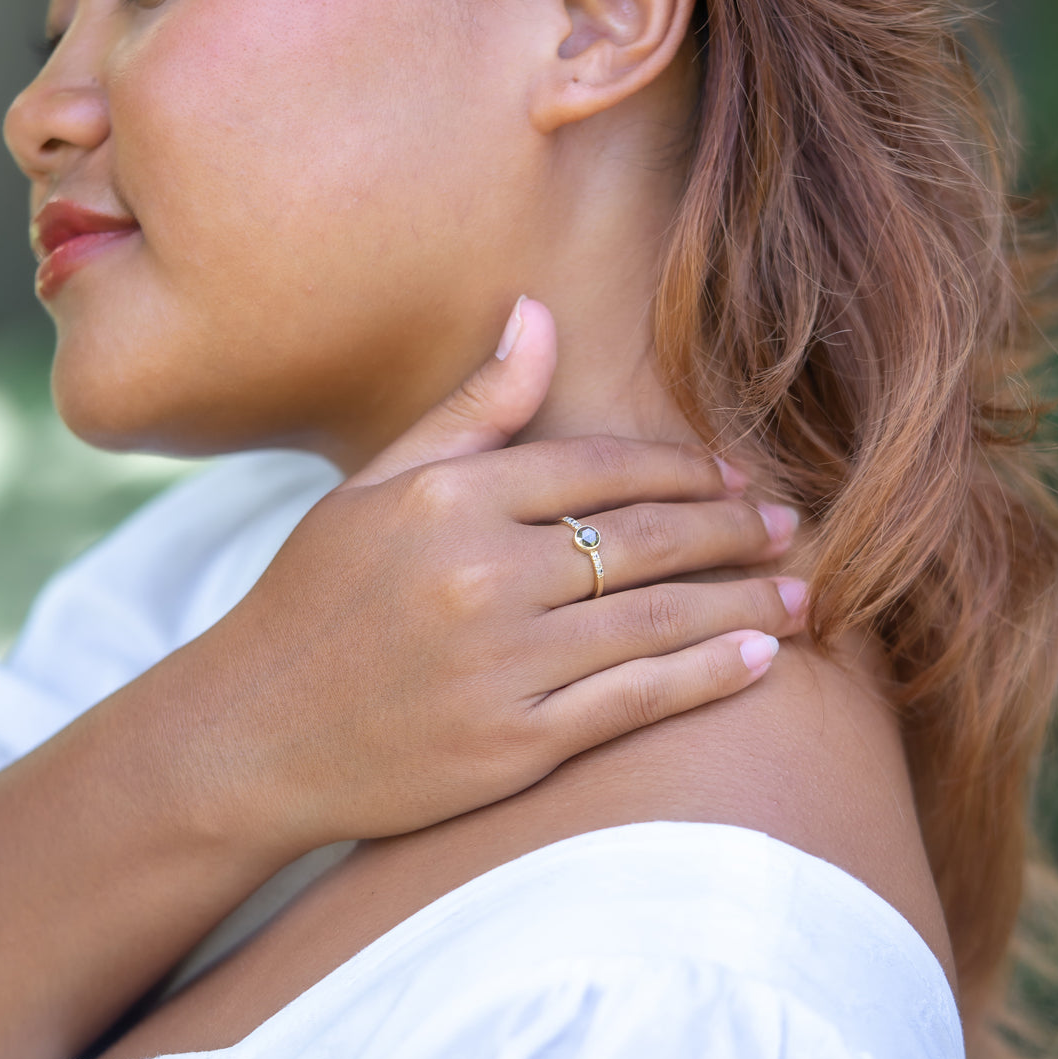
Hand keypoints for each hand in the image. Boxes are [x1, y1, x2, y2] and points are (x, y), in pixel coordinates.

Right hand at [197, 298, 805, 854]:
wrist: (251, 737)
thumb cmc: (316, 600)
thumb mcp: (376, 488)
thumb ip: (469, 409)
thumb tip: (537, 312)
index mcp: (451, 499)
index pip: (601, 467)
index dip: (683, 468)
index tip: (732, 475)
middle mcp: (482, 575)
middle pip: (645, 539)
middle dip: (733, 529)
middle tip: (790, 526)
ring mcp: (500, 665)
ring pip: (657, 619)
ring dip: (746, 601)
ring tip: (806, 591)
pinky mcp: (513, 746)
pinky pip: (636, 702)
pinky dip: (707, 675)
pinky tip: (761, 656)